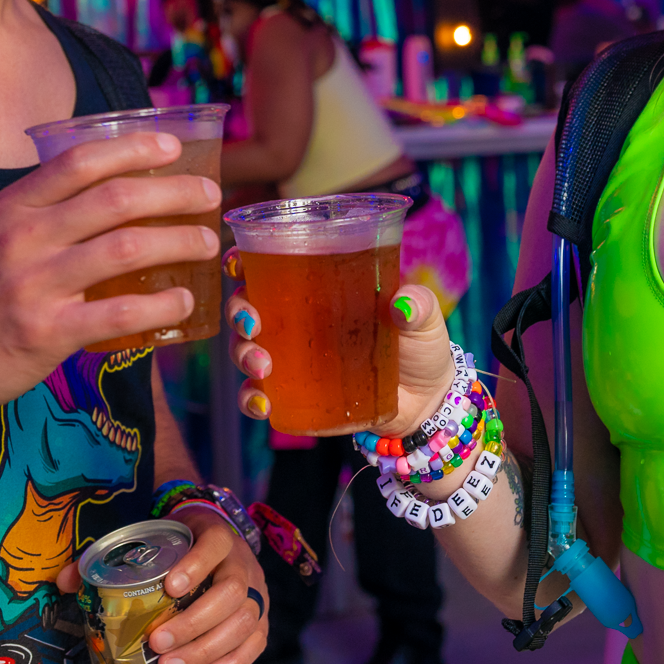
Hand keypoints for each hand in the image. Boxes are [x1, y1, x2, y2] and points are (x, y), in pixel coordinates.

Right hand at [0, 132, 219, 447]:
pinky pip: (120, 313)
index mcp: (11, 209)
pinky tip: (183, 303)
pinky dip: (162, 305)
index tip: (171, 147)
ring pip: (127, 248)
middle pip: (116, 199)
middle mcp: (23, 238)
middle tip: (208, 195)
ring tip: (206, 243)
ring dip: (179, 241)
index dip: (133, 149)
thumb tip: (108, 201)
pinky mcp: (46, 333)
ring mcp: (35, 285)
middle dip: (175, 192)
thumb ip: (38, 219)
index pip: (80, 161)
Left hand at [113, 505, 266, 663]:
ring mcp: (257, 592)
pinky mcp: (261, 619)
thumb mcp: (153, 536)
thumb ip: (111, 557)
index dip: (196, 565)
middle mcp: (243, 562)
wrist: (215, 540)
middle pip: (231, 592)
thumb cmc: (180, 544)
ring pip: (244, 621)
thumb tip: (67, 580)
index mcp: (218, 535)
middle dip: (193, 622)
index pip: (215, 544)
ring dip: (206, 649)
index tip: (169, 586)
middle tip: (157, 642)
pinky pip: (254, 645)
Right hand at [227, 282, 459, 437]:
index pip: (272, 264)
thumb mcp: (425, 319)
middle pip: (247, 304)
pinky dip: (252, 398)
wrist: (426, 402)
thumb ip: (418, 306)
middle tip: (253, 325)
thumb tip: (402, 303)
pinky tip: (262, 403)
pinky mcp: (296, 393)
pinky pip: (259, 393)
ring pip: (245, 347)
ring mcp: (293, 356)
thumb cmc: (420, 346)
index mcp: (322, 285)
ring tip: (262, 365)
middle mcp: (298, 318)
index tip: (236, 264)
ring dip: (242, 353)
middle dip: (238, 311)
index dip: (243, 260)